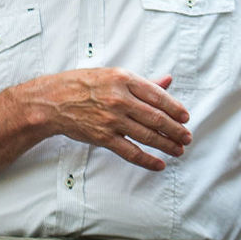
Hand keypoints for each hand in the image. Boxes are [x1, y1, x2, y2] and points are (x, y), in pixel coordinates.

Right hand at [43, 70, 190, 170]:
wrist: (53, 101)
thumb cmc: (83, 85)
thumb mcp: (114, 75)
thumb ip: (142, 82)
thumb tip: (168, 81)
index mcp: (124, 79)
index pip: (158, 95)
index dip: (175, 108)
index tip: (186, 117)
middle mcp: (119, 99)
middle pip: (156, 117)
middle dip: (175, 130)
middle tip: (187, 137)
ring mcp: (111, 120)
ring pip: (147, 135)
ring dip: (167, 144)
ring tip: (179, 149)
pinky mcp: (103, 138)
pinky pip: (131, 152)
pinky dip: (147, 160)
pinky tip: (159, 163)